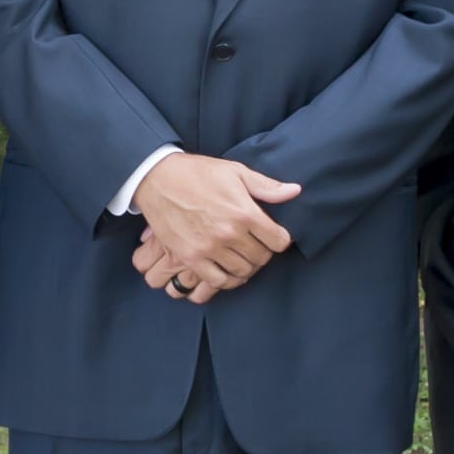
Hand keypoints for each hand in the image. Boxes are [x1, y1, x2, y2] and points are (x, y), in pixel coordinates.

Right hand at [130, 154, 297, 299]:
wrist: (158, 179)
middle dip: (264, 253)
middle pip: (262, 258)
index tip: (273, 235)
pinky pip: (218, 281)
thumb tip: (295, 191)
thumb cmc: (198, 173)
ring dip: (246, 266)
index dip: (280, 239)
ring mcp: (209, 248)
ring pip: (242, 272)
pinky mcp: (190, 258)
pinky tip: (227, 269)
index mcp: (244, 212)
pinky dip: (227, 279)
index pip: (279, 241)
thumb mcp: (236, 172)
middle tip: (257, 245)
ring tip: (242, 255)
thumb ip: (267, 186)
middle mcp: (229, 234)